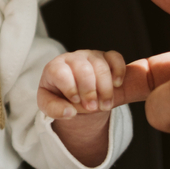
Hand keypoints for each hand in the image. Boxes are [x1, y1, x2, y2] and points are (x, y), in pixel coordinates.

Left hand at [39, 49, 126, 165]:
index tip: (76, 101)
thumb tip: (69, 112)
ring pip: (100, 65)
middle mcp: (73, 58)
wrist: (74, 93)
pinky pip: (115, 57)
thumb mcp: (50, 105)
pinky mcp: (106, 57)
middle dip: (89, 91)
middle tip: (92, 108)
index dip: (69, 87)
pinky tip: (117, 85)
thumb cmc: (59, 96)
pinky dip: (118, 71)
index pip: (59, 71)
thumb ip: (55, 109)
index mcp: (54, 68)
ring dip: (105, 88)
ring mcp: (90, 56)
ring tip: (105, 106)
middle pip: (83, 69)